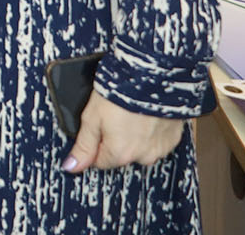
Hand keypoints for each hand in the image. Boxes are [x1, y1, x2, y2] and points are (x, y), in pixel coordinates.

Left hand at [62, 91, 184, 171]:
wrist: (151, 78)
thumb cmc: (119, 94)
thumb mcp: (92, 118)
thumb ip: (83, 146)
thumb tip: (71, 166)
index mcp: (120, 154)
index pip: (100, 161)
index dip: (95, 144)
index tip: (98, 128)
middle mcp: (142, 156)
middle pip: (121, 155)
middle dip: (116, 141)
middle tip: (115, 117)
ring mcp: (160, 148)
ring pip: (141, 149)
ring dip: (135, 137)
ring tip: (131, 114)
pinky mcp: (173, 138)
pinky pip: (157, 141)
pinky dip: (151, 132)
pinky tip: (146, 116)